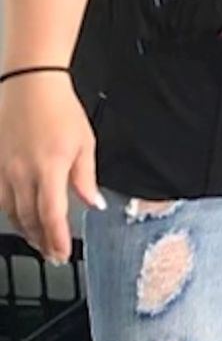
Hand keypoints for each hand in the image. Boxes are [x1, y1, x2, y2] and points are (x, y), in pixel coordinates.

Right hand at [0, 71, 104, 263]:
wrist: (29, 84)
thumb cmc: (59, 110)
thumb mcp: (84, 144)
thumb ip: (86, 178)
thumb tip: (93, 203)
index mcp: (49, 169)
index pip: (52, 215)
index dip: (57, 239)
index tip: (63, 254)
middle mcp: (21, 173)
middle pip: (29, 219)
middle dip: (42, 241)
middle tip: (53, 255)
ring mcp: (4, 168)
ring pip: (11, 211)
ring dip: (25, 230)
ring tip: (39, 241)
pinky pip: (0, 196)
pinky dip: (10, 213)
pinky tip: (19, 219)